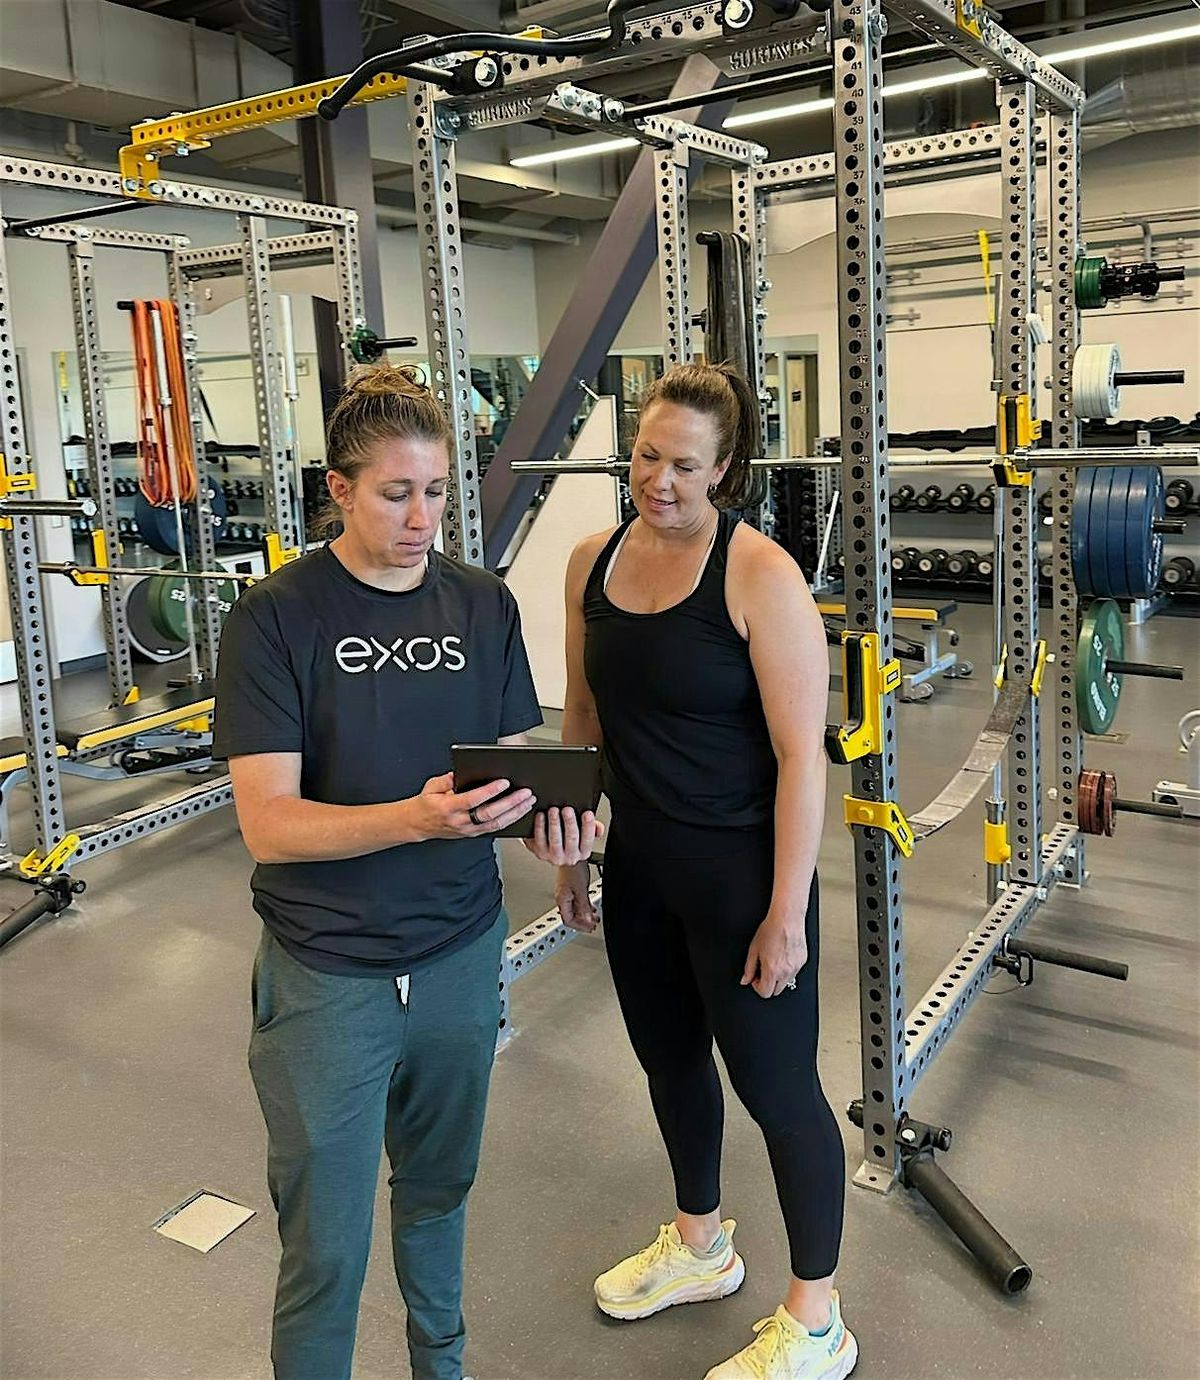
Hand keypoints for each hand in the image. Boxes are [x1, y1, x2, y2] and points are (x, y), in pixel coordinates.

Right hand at [405, 773, 534, 840]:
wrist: (417, 824)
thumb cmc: (426, 803)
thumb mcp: (431, 786)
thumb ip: (447, 779)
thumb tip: (462, 772)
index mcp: (448, 808)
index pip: (473, 800)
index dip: (490, 791)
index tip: (504, 782)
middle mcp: (460, 822)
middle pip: (490, 814)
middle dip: (511, 803)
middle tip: (526, 792)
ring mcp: (468, 830)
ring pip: (496, 824)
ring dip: (515, 812)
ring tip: (529, 801)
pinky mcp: (473, 834)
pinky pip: (495, 828)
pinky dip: (510, 820)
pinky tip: (521, 811)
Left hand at [523, 806, 604, 865]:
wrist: (554, 855)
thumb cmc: (570, 841)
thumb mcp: (584, 836)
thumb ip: (593, 829)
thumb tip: (599, 827)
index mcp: (583, 852)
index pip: (588, 840)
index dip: (589, 826)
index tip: (588, 813)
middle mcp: (570, 857)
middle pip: (571, 839)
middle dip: (570, 822)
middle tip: (567, 809)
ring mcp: (554, 856)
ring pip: (555, 839)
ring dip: (554, 823)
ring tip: (553, 810)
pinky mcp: (540, 853)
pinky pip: (540, 839)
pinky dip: (540, 826)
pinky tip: (541, 815)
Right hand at [555, 861, 598, 932]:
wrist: (572, 856)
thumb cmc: (573, 869)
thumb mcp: (581, 890)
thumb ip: (583, 906)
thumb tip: (587, 919)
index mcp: (562, 900)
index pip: (568, 920)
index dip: (579, 926)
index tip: (589, 927)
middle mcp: (562, 898)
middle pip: (571, 916)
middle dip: (583, 922)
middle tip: (593, 925)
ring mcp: (566, 893)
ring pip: (575, 910)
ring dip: (585, 914)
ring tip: (594, 917)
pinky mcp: (570, 888)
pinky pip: (577, 902)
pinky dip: (585, 907)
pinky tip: (591, 907)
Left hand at [740, 910, 807, 998]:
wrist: (787, 919)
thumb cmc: (771, 930)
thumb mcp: (754, 949)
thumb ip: (748, 968)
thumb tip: (745, 980)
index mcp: (772, 970)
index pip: (765, 993)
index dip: (757, 986)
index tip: (755, 978)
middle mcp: (786, 972)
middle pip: (776, 991)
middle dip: (768, 983)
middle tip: (764, 970)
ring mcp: (796, 968)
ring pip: (786, 982)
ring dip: (778, 977)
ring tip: (774, 960)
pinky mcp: (803, 962)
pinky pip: (794, 972)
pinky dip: (787, 969)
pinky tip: (782, 956)